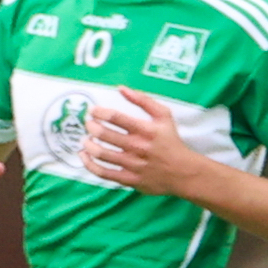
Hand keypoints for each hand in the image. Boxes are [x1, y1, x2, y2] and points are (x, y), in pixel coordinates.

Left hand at [81, 88, 201, 197]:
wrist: (183, 172)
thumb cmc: (170, 141)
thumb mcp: (164, 116)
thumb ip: (143, 100)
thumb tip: (121, 88)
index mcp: (145, 129)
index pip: (116, 117)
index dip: (99, 112)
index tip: (93, 111)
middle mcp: (137, 146)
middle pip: (104, 134)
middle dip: (91, 126)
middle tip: (88, 124)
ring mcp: (132, 164)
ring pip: (101, 154)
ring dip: (88, 144)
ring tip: (86, 139)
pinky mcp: (128, 179)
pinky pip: (103, 173)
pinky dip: (89, 164)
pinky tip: (84, 156)